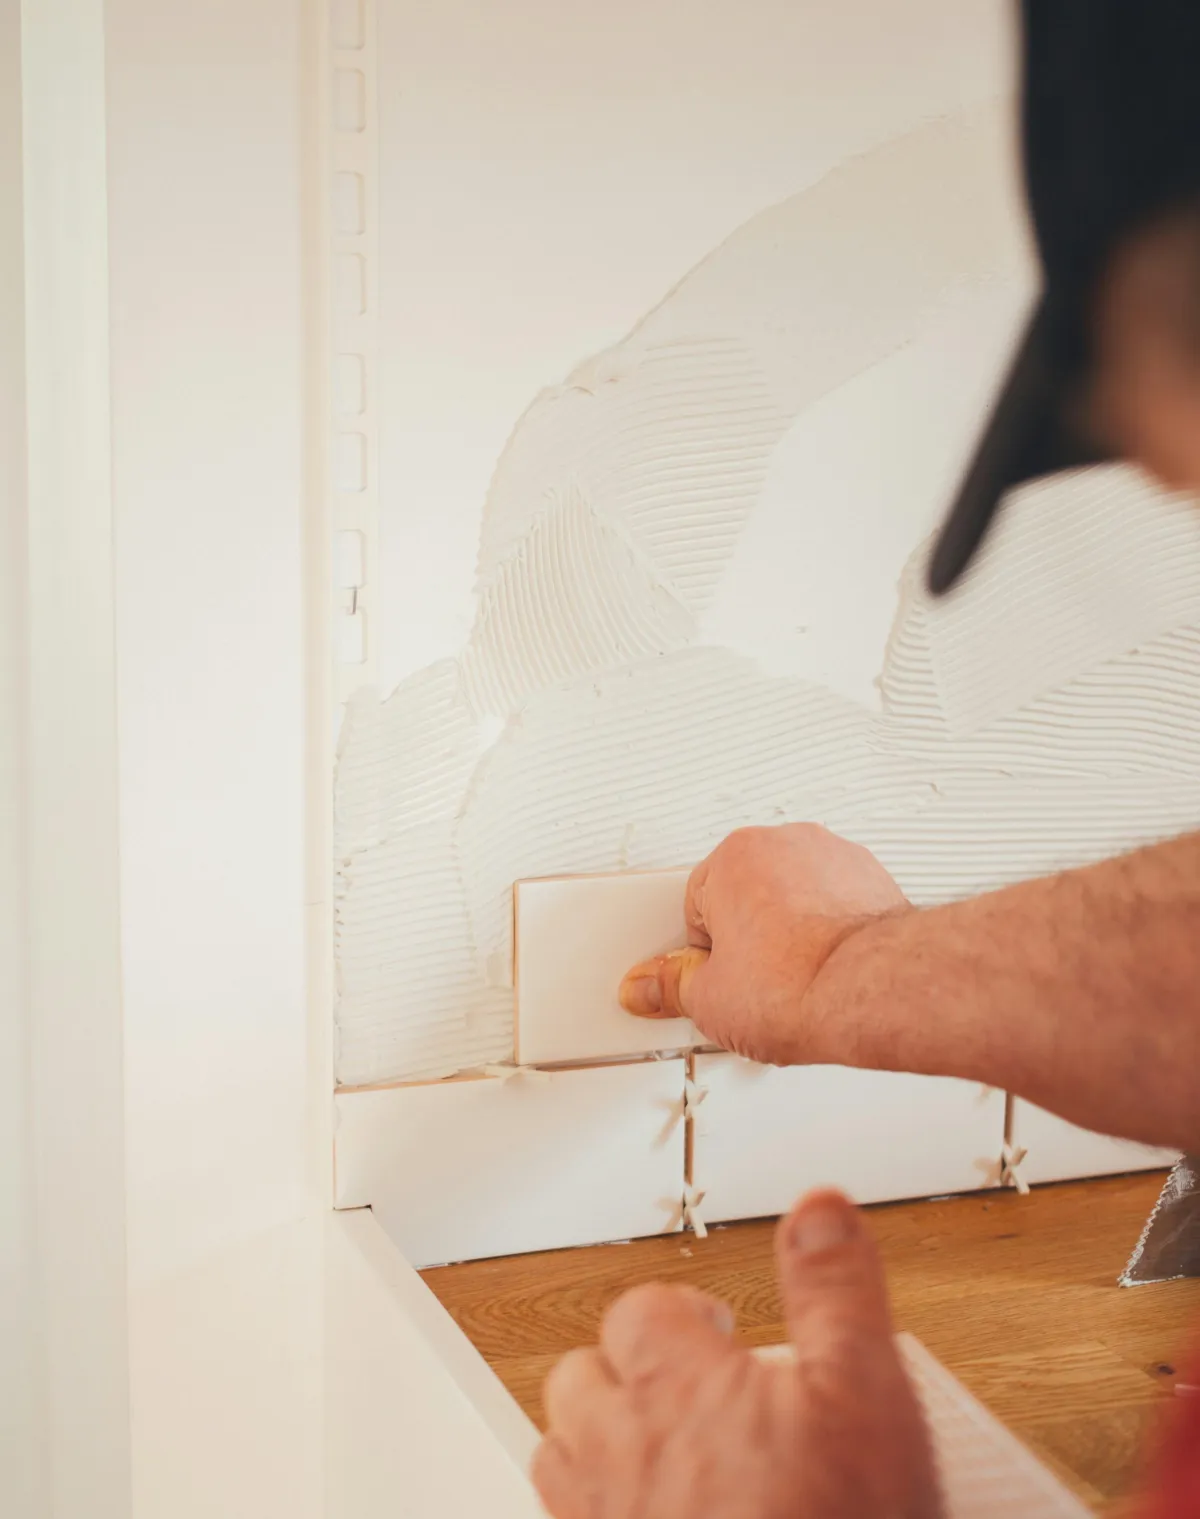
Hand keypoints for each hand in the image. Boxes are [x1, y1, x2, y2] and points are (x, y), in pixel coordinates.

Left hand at [532, 1190, 940, 1518]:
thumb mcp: (866, 1393)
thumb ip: (836, 1290)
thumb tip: (817, 1209)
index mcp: (676, 1386)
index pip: (640, 1311)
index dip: (679, 1311)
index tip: (716, 1327)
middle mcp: (621, 1452)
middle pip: (579, 1378)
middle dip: (623, 1369)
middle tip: (678, 1384)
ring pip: (559, 1458)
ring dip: (592, 1440)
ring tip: (649, 1446)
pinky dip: (596, 1516)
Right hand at [618, 824, 909, 1064]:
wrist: (872, 991)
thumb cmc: (799, 983)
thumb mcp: (709, 1000)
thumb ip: (670, 987)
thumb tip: (648, 986)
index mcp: (732, 856)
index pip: (696, 907)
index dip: (704, 955)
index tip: (715, 981)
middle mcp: (784, 843)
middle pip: (746, 894)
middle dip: (747, 937)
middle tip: (753, 984)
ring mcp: (833, 856)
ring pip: (795, 895)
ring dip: (791, 930)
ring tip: (795, 980)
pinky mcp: (874, 878)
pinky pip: (838, 902)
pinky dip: (833, 930)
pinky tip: (828, 969)